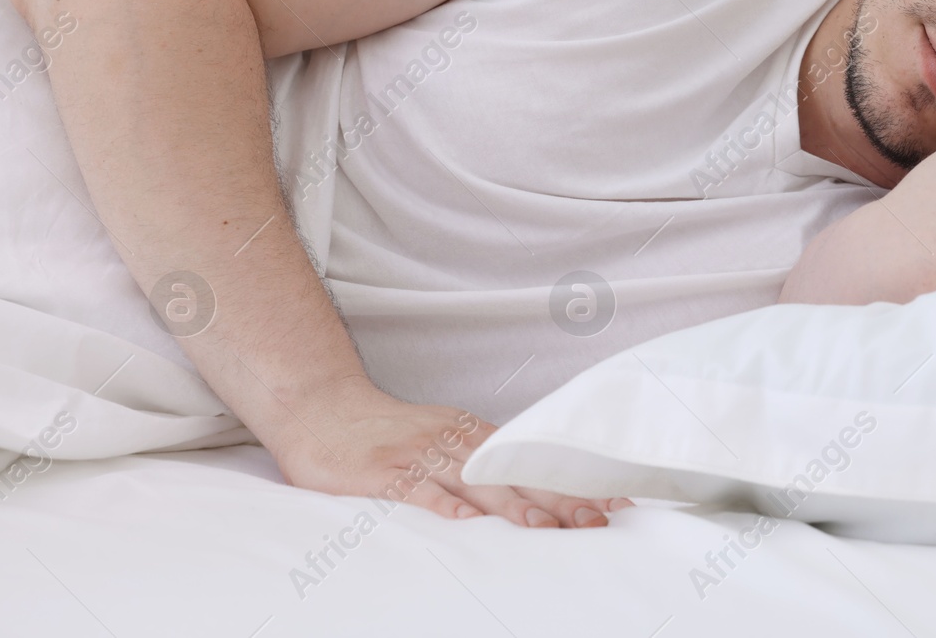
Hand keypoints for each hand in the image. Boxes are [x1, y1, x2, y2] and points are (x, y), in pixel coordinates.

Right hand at [266, 379, 631, 527]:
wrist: (321, 407)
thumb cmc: (385, 431)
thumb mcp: (440, 437)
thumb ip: (479, 462)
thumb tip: (531, 490)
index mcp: (471, 436)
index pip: (532, 463)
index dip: (572, 485)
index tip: (614, 502)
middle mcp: (452, 442)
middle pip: (514, 474)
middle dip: (558, 500)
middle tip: (597, 522)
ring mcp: (418, 455)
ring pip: (475, 482)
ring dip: (512, 505)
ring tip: (547, 527)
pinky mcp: (382, 473)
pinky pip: (417, 490)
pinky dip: (442, 503)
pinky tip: (465, 520)